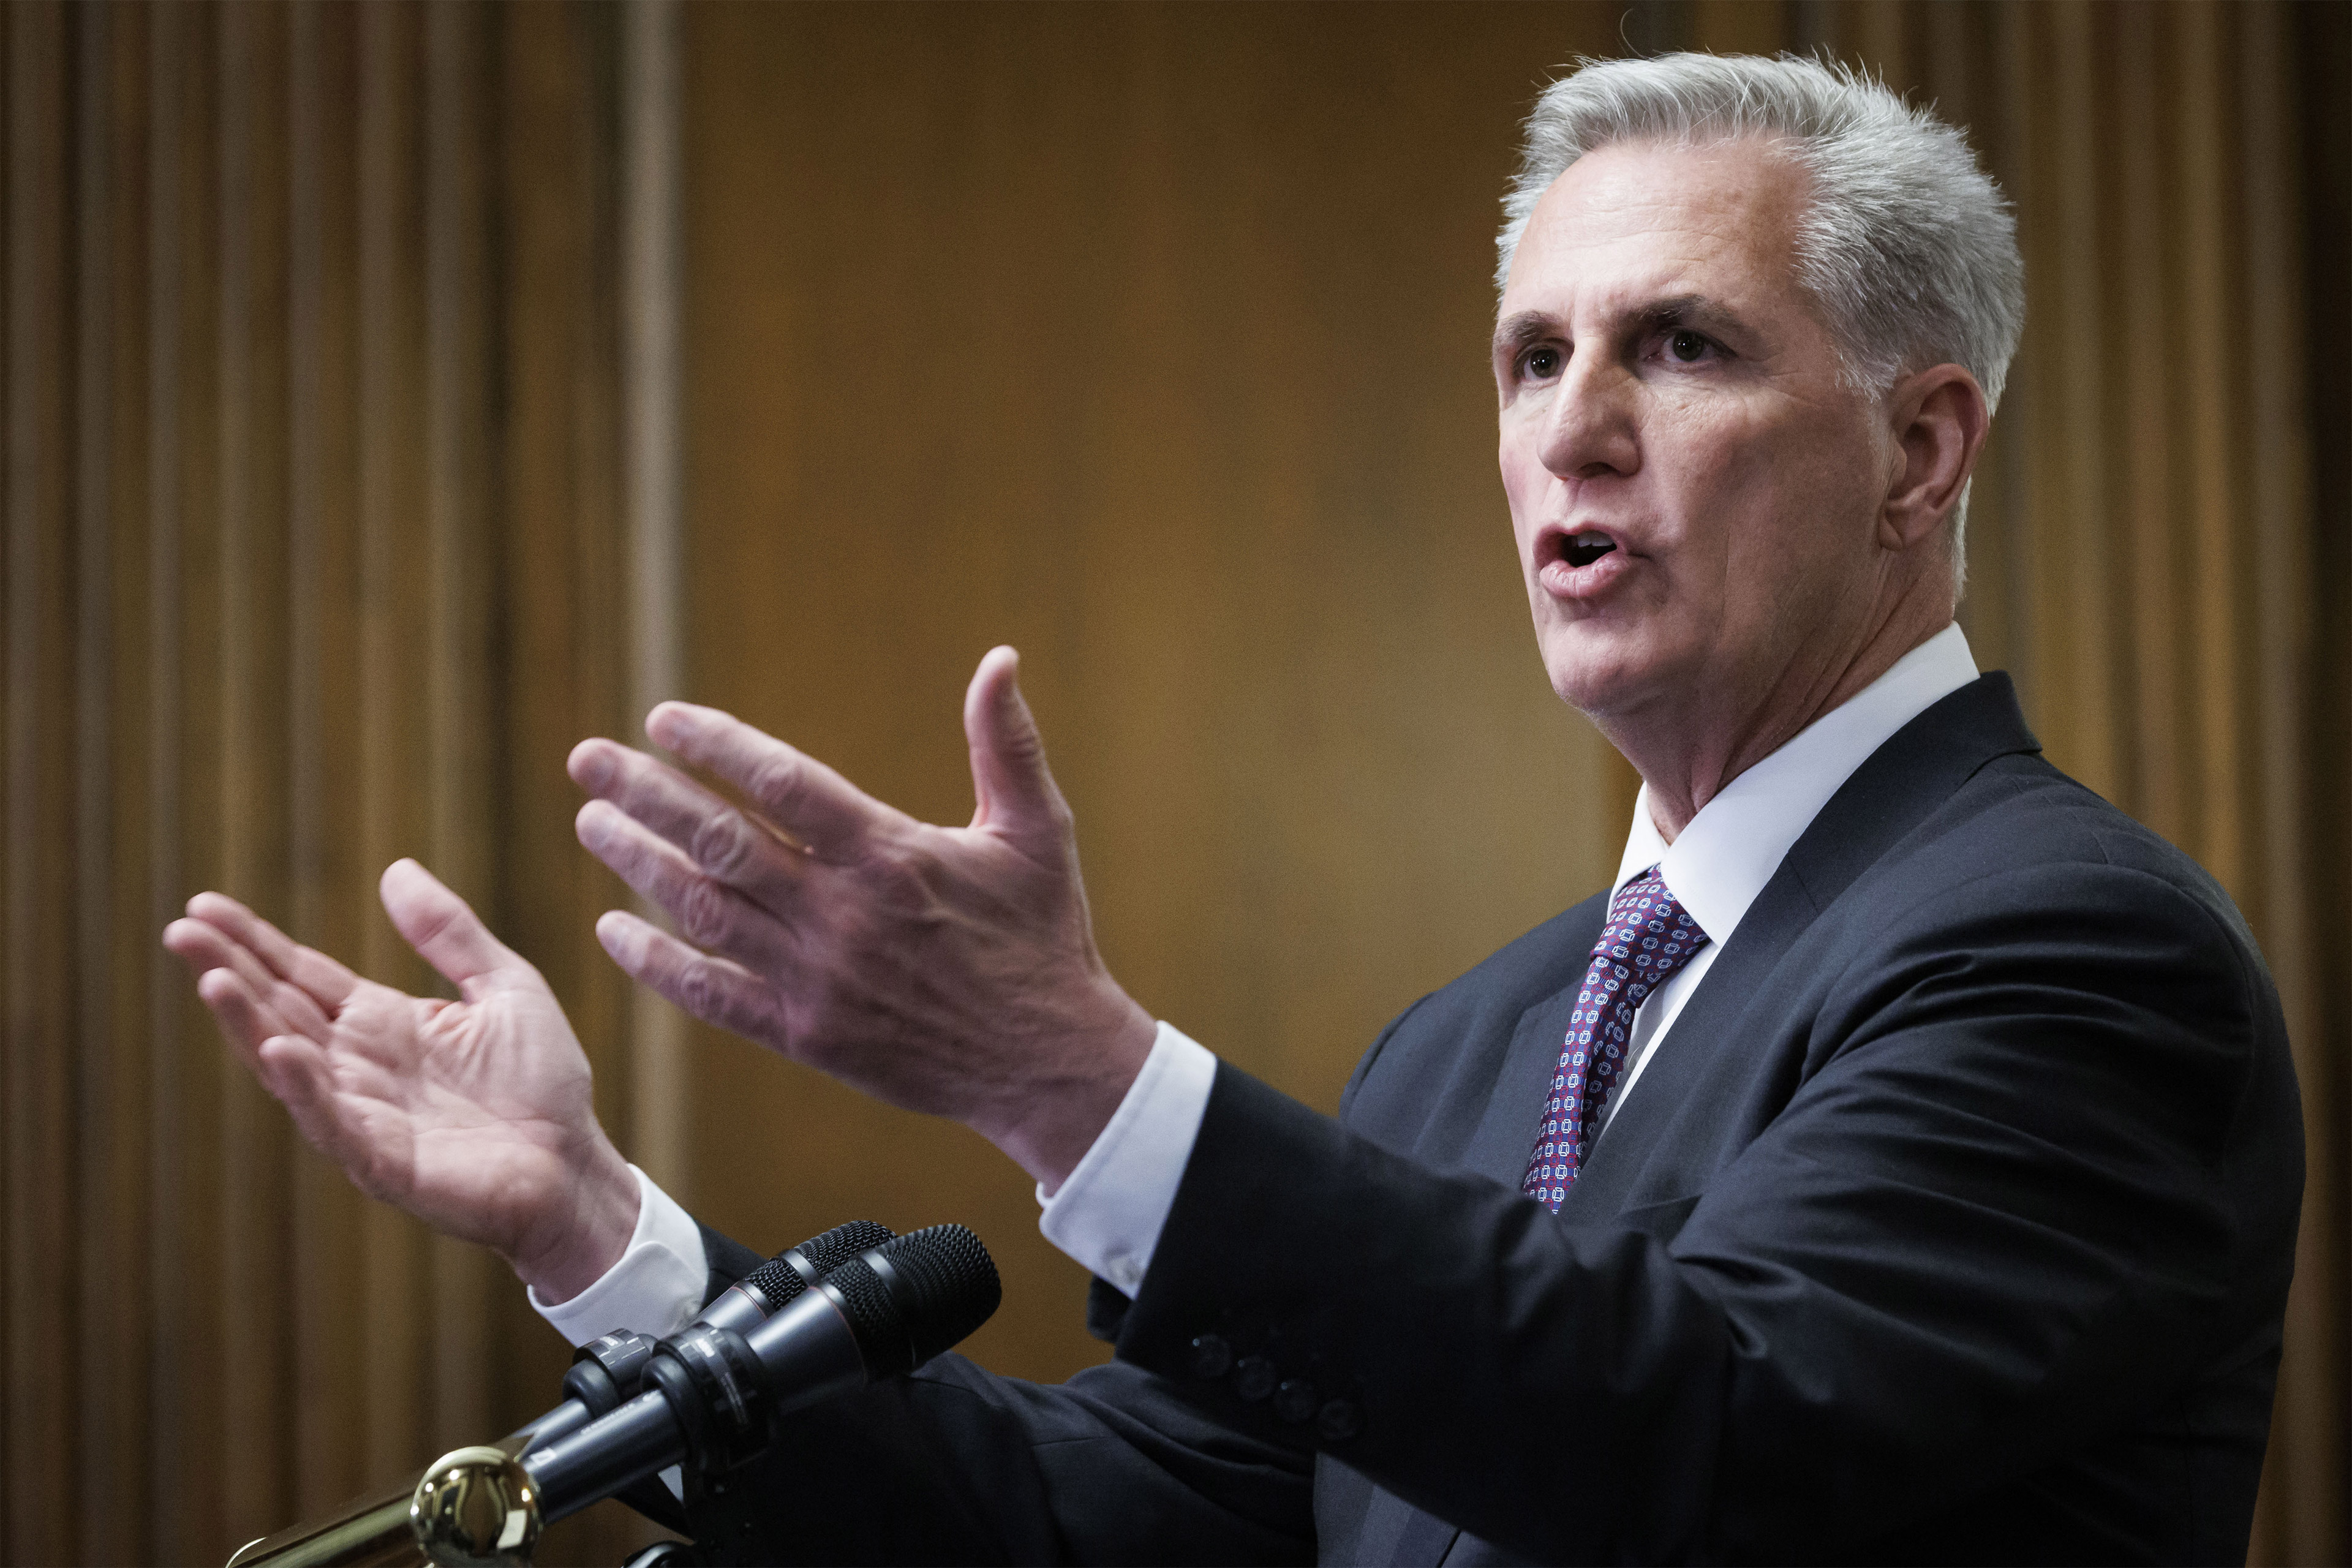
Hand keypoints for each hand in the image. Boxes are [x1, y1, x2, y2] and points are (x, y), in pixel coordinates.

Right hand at [161, 859, 639, 1302]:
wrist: (576, 1166)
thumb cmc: (543, 1082)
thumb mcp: (506, 986)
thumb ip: (450, 934)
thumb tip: (395, 869)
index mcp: (382, 1023)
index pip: (303, 976)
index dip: (255, 943)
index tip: (205, 905)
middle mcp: (359, 1067)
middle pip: (280, 1012)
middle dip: (230, 971)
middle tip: (180, 929)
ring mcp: (365, 1116)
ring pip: (291, 1066)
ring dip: (249, 1025)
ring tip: (212, 979)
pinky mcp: (386, 1163)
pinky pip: (335, 1124)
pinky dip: (306, 1090)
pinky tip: (281, 1053)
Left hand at [568, 645, 1156, 1191]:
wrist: (1049, 1064)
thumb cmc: (1045, 936)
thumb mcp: (1039, 831)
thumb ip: (1007, 743)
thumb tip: (1001, 657)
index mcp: (894, 857)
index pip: (784, 785)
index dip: (718, 747)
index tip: (661, 719)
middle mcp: (844, 917)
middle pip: (723, 843)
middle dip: (647, 795)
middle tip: (587, 758)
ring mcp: (819, 980)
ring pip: (705, 913)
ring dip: (640, 865)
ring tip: (592, 822)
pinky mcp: (807, 1036)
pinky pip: (713, 997)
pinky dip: (658, 964)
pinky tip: (613, 931)